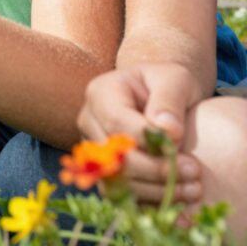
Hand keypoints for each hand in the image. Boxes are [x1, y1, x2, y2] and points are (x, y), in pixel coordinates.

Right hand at [79, 64, 203, 202]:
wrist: (161, 96)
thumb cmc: (166, 83)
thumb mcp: (174, 79)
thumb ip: (170, 100)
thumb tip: (167, 131)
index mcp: (100, 93)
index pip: (116, 121)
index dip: (147, 141)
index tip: (182, 151)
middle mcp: (89, 121)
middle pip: (112, 154)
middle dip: (154, 170)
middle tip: (194, 174)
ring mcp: (93, 148)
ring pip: (114, 179)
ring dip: (154, 190)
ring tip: (192, 189)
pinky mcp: (104, 170)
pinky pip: (121, 194)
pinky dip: (150, 202)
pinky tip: (178, 204)